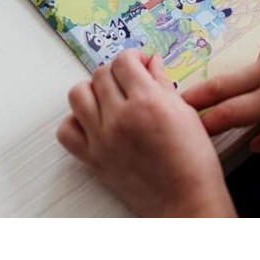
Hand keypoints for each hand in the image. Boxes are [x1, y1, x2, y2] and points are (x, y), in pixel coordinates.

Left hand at [57, 50, 235, 216]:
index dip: (133, 58)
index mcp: (147, 103)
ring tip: (108, 98)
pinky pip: (66, 131)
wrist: (186, 202)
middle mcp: (120, 118)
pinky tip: (93, 122)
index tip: (139, 64)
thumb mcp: (185, 113)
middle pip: (100, 75)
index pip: (123, 61)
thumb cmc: (193, 163)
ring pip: (77, 95)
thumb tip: (151, 63)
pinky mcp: (93, 159)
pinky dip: (75, 122)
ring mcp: (102, 139)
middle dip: (116, 73)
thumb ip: (163, 83)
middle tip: (129, 82)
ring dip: (92, 91)